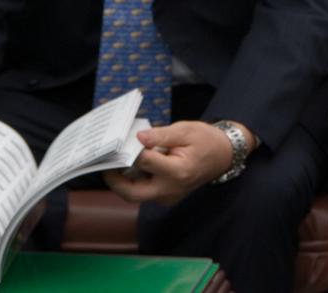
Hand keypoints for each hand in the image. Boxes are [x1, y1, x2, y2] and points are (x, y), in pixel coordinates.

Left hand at [104, 120, 254, 204]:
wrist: (223, 155)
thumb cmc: (205, 140)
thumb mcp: (185, 130)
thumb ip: (160, 135)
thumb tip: (137, 138)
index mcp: (178, 171)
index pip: (144, 162)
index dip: (129, 150)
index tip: (118, 140)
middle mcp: (171, 189)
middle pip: (132, 193)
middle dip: (113, 180)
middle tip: (104, 163)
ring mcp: (168, 197)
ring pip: (136, 195)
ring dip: (122, 181)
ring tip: (114, 162)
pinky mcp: (166, 197)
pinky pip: (144, 192)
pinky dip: (134, 181)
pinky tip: (130, 165)